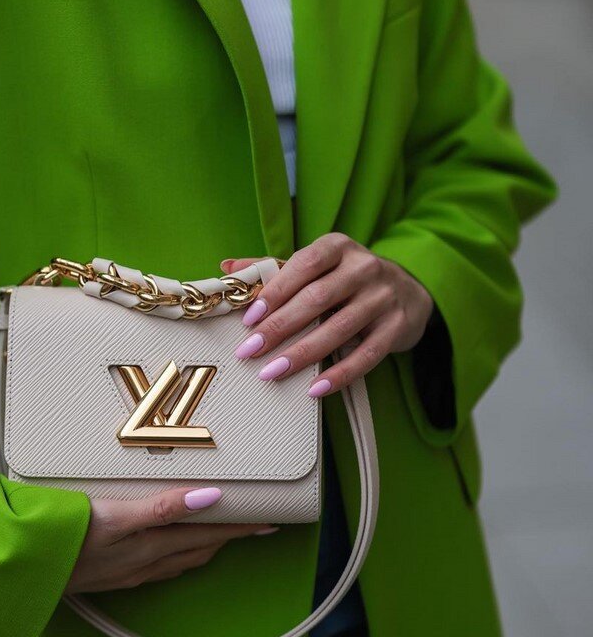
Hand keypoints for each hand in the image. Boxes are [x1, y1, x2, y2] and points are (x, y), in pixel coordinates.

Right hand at [65, 487, 277, 593]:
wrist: (22, 571)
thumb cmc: (64, 538)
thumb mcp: (113, 517)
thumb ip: (162, 508)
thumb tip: (212, 498)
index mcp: (150, 547)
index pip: (208, 535)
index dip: (240, 527)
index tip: (271, 520)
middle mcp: (145, 564)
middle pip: (200, 549)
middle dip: (231, 537)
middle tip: (257, 524)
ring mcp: (129, 573)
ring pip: (181, 559)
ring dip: (207, 546)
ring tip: (225, 533)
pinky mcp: (113, 576)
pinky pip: (161, 565)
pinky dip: (180, 553)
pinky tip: (173, 547)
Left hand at [222, 233, 434, 396]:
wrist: (409, 291)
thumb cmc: (347, 279)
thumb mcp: (317, 266)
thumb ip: (275, 268)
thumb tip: (227, 269)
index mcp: (338, 247)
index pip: (304, 264)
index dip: (275, 291)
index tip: (249, 319)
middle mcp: (364, 267)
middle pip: (317, 299)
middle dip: (280, 327)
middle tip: (249, 351)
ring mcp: (384, 297)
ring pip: (339, 328)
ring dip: (302, 354)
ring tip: (272, 372)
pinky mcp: (397, 327)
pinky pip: (366, 355)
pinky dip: (339, 374)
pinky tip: (314, 389)